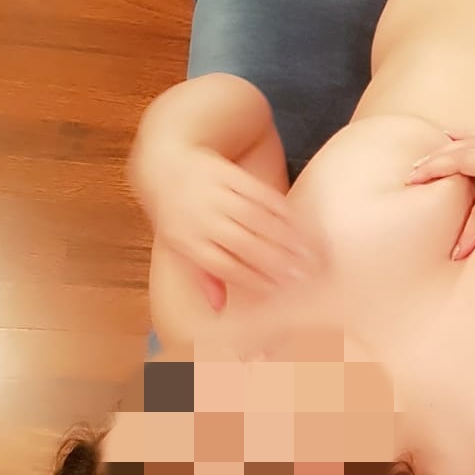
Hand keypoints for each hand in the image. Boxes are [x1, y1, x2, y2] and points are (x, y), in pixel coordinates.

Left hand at [151, 145, 322, 300]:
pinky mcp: (227, 173)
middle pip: (242, 243)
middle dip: (276, 259)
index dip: (254, 279)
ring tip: (309, 251)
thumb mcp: (182, 245)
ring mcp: (213, 193)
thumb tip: (220, 310)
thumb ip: (204, 275)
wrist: (165, 164)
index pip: (224, 266)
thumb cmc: (178, 214)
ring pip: (254, 217)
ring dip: (285, 235)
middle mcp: (198, 217)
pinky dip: (281, 208)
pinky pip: (258, 192)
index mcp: (186, 241)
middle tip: (305, 273)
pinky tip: (299, 222)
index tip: (281, 290)